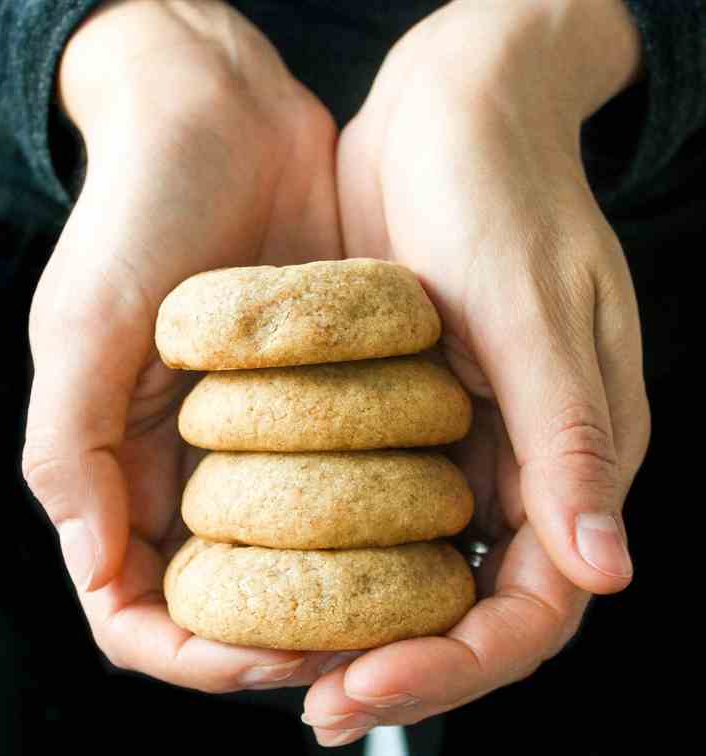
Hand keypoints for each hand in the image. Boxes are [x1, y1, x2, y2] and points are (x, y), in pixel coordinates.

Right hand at [23, 0, 343, 691]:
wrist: (222, 123)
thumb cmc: (139, 212)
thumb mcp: (84, 324)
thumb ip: (74, 449)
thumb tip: (97, 572)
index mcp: (126, 468)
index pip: (145, 610)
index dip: (198, 653)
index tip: (267, 656)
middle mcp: (197, 470)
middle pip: (234, 604)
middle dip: (283, 645)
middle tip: (356, 652)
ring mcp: (264, 441)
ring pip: (302, 562)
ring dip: (343, 600)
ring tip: (399, 610)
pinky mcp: (324, 400)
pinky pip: (355, 484)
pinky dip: (381, 523)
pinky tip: (423, 531)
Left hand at [305, 0, 649, 743]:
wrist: (448, 112)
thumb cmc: (500, 193)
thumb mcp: (530, 311)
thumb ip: (569, 441)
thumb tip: (606, 569)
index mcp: (572, 456)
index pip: (532, 606)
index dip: (457, 664)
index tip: (365, 688)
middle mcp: (520, 463)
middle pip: (468, 604)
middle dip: (398, 661)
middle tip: (311, 701)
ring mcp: (462, 441)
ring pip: (416, 566)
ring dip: (358, 620)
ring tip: (281, 659)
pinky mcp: (408, 410)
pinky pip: (375, 504)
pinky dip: (334, 550)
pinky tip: (279, 571)